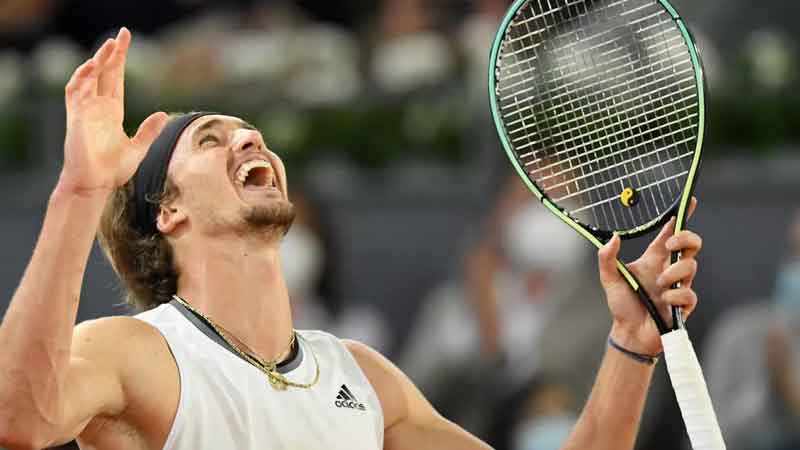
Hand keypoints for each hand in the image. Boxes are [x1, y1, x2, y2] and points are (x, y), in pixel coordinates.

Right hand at [58, 27, 167, 194]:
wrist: (95, 185)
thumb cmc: (112, 170)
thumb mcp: (138, 148)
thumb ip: (149, 131)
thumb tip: (163, 114)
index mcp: (112, 111)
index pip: (117, 79)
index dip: (120, 60)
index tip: (126, 41)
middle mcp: (98, 107)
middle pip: (105, 73)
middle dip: (112, 53)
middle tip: (122, 33)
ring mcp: (85, 111)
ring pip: (89, 78)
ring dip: (98, 61)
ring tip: (109, 46)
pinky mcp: (77, 119)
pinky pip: (75, 93)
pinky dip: (82, 79)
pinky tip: (92, 67)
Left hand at [599, 198, 700, 354]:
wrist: (630, 333)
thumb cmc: (622, 306)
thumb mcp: (609, 279)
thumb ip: (606, 258)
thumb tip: (612, 238)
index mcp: (653, 260)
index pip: (670, 233)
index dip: (681, 217)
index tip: (690, 201)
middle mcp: (669, 269)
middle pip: (691, 244)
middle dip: (686, 238)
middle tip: (670, 245)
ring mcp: (678, 286)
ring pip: (691, 267)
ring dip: (674, 273)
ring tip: (659, 285)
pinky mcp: (684, 305)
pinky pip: (689, 294)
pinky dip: (676, 297)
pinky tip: (664, 303)